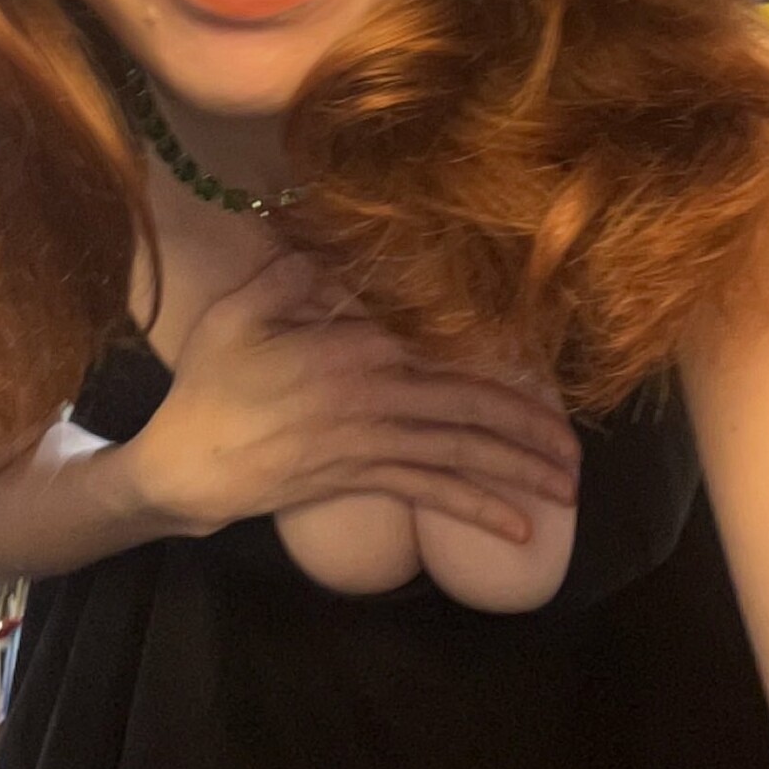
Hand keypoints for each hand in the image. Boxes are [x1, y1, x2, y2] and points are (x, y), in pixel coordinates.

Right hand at [122, 250, 582, 541]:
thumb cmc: (212, 382)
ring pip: (461, 453)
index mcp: (354, 348)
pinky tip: (522, 528)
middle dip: (531, 425)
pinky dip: (479, 510)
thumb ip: (293, 272)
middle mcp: (377, 397)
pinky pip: (432, 494)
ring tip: (568, 486)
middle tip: (579, 445)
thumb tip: (336, 240)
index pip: (441, 343)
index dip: (497, 350)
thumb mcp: (241, 311)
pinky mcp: (363, 479)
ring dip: (519, 470)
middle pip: (470, 406)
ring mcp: (373, 444)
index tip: (544, 354)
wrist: (189, 464)